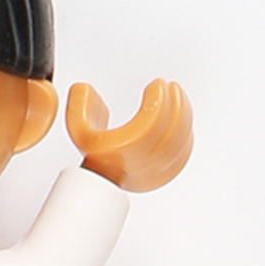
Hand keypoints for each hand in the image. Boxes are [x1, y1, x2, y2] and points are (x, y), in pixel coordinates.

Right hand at [68, 77, 192, 192]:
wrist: (104, 180)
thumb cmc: (96, 153)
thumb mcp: (80, 128)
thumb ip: (78, 107)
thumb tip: (84, 90)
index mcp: (121, 152)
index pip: (147, 126)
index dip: (156, 103)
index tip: (157, 85)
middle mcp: (140, 165)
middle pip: (167, 133)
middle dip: (174, 105)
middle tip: (171, 87)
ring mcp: (155, 172)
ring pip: (179, 142)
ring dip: (183, 115)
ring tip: (178, 96)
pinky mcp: (166, 173)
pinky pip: (183, 152)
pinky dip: (187, 132)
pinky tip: (185, 118)